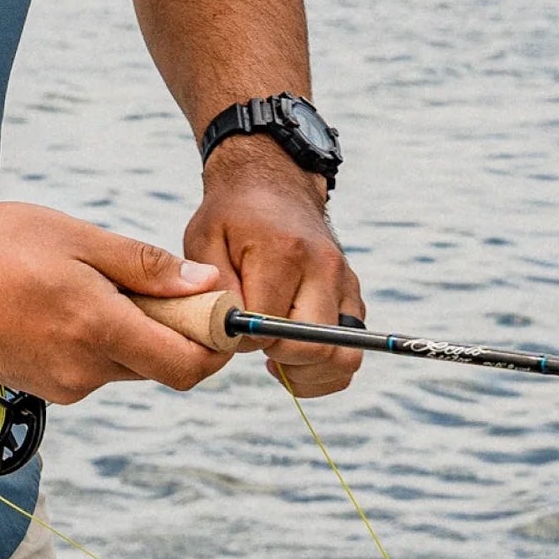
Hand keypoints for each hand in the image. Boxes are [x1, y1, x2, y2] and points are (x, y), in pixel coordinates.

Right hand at [0, 202, 234, 404]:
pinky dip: (99, 338)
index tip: (220, 310)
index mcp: (97, 330)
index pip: (186, 364)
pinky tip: (65, 299)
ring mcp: (61, 385)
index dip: (215, 342)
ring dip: (132, 330)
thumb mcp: (75, 236)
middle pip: (160, 365)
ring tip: (91, 280)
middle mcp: (83, 371)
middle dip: (173, 328)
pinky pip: (93, 367)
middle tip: (154, 280)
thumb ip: (143, 267)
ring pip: (125, 364)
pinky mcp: (42, 386)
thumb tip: (204, 286)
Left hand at [184, 142, 364, 397]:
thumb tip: (231, 332)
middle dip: (277, 357)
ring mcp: (345, 284)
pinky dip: (322, 370)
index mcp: (285, 252)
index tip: (228, 324)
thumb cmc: (231, 216)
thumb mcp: (205, 239)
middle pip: (314, 348)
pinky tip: (291, 355)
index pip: (271, 327)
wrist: (272, 185)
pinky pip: (350, 356)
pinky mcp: (353, 298)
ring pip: (342, 360)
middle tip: (251, 341)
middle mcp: (325, 269)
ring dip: (306, 373)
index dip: (244, 338)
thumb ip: (212, 287)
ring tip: (274, 355)